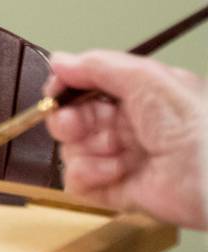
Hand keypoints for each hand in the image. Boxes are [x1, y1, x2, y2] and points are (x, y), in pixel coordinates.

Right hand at [45, 50, 206, 228]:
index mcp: (139, 95)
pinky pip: (78, 181)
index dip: (66, 88)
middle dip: (68, 120)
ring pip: (71, 150)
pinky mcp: (116, 190)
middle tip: (74, 123)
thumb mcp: (149, 79)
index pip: (86, 87)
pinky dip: (88, 175)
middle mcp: (128, 125)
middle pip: (72, 118)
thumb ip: (100, 66)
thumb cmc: (199, 127)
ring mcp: (121, 158)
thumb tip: (60, 61)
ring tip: (114, 151)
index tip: (56, 91)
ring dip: (86, 150)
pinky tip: (113, 170)